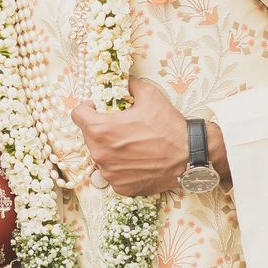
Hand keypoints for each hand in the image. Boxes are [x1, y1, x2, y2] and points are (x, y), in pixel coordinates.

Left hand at [70, 78, 229, 195]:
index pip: (77, 115)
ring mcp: (109, 173)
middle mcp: (100, 154)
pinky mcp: (120, 187)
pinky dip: (122, 167)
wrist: (189, 156)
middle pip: (89, 136)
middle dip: (101, 129)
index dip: (88, 108)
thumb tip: (123, 81)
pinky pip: (113, 174)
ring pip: (101, 156)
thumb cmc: (169, 126)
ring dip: (111, 149)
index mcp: (101, 129)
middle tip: (122, 126)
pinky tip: (138, 161)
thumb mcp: (149, 95)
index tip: (99, 109)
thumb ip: (129, 85)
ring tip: (132, 145)